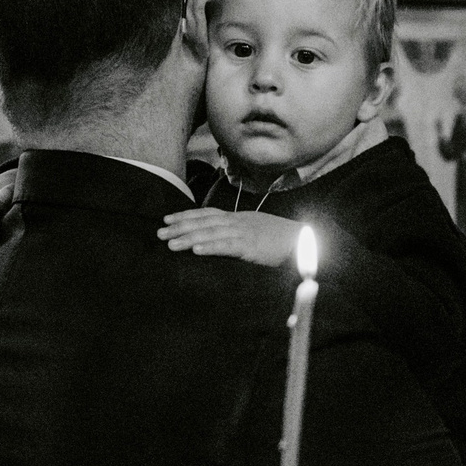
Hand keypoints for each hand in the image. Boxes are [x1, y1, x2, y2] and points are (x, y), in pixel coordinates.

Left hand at [158, 209, 303, 267]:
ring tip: (170, 244)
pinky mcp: (252, 247)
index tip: (167, 220)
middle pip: (203, 222)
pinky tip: (195, 251)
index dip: (186, 216)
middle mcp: (238, 222)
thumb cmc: (284, 240)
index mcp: (239, 219)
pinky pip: (227, 246)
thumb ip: (240, 236)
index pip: (207, 214)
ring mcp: (245, 233)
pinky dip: (210, 247)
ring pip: (211, 233)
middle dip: (180, 227)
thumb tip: (224, 242)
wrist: (307, 240)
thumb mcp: (258, 233)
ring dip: (188, 238)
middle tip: (159, 233)